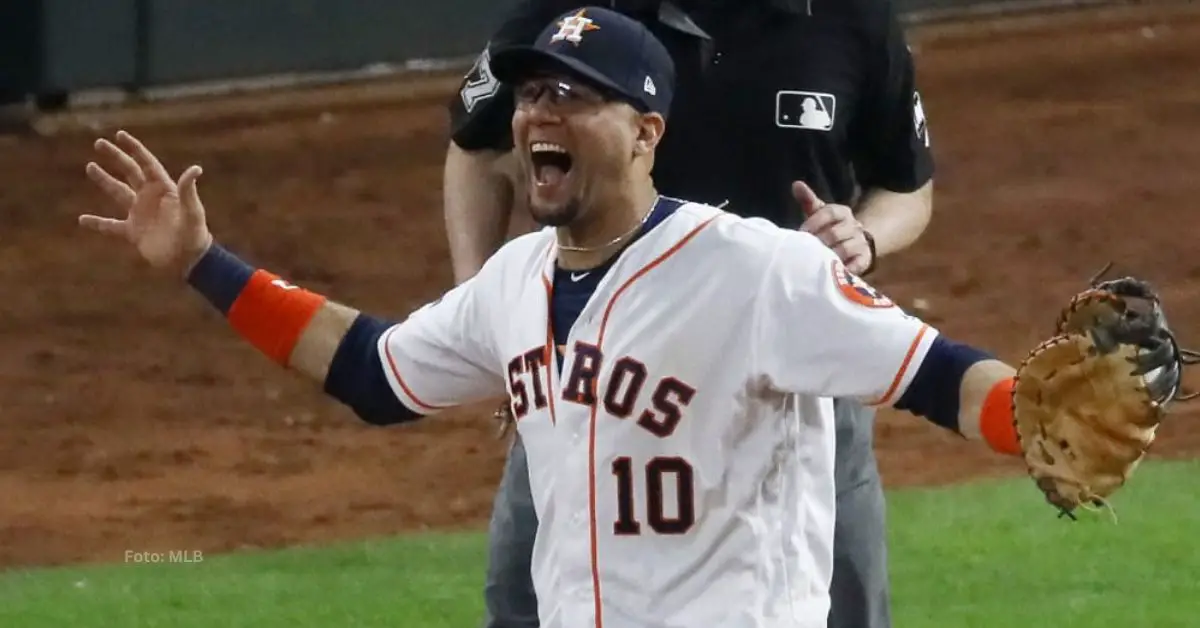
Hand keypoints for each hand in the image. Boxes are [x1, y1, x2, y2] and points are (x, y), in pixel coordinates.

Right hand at [79, 130, 211, 277]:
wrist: (189, 260)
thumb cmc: (194, 235)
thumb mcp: (192, 211)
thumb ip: (188, 191)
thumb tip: (196, 169)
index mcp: (164, 189)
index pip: (146, 163)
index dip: (134, 149)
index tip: (120, 135)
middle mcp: (150, 198)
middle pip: (130, 172)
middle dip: (116, 157)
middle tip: (99, 143)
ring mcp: (140, 214)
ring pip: (118, 192)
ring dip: (104, 180)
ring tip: (90, 167)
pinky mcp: (133, 232)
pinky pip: (111, 226)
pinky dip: (97, 223)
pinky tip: (82, 219)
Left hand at [793, 181, 872, 274]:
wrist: (855, 244)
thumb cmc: (830, 228)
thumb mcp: (820, 214)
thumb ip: (808, 200)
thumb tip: (796, 184)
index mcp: (843, 212)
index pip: (831, 212)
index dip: (815, 222)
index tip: (802, 231)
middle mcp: (854, 226)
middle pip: (835, 232)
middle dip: (819, 241)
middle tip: (805, 250)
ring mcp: (861, 243)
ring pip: (845, 249)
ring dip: (829, 255)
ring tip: (815, 262)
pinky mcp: (864, 260)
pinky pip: (856, 265)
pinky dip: (845, 269)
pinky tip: (832, 272)